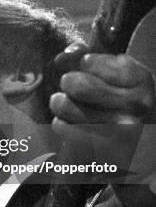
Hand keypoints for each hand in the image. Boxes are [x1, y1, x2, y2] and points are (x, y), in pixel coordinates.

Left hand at [49, 42, 154, 173]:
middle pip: (75, 83)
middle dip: (68, 82)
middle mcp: (135, 105)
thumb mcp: (120, 72)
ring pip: (63, 105)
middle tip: (74, 87)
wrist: (146, 141)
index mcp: (140, 79)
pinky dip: (62, 123)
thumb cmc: (126, 99)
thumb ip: (90, 56)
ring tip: (72, 106)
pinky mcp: (103, 151)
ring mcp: (120, 131)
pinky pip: (61, 126)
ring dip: (62, 103)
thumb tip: (62, 57)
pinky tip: (77, 125)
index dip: (83, 64)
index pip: (87, 62)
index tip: (91, 71)